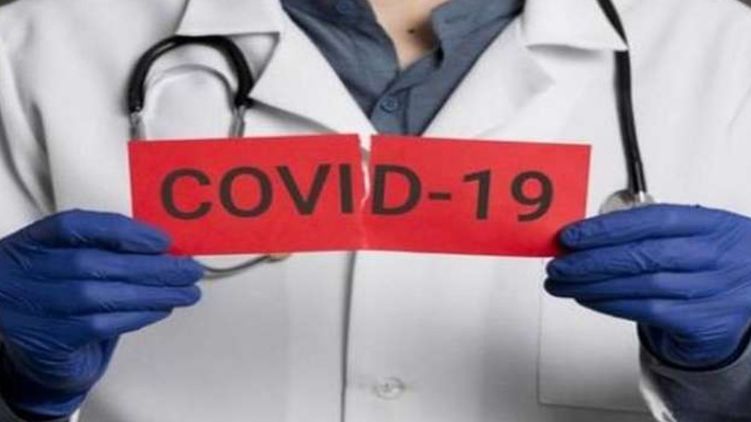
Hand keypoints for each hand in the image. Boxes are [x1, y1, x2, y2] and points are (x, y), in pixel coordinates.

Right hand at [0, 210, 202, 418]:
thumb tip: (168, 249)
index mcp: (32, 243)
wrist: (38, 355)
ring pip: (99, 295)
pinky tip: (162, 309)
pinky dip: (138, 315)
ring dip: (152, 293)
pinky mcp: (49, 340)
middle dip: (150, 266)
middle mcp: (24, 273)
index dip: (121, 231)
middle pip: (92, 263)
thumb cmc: (65, 299)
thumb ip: (109, 252)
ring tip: (186, 292)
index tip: (162, 240)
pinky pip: (100, 324)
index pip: (73, 226)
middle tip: (189, 270)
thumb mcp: (75, 264)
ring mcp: (33, 308)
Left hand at [545, 204, 750, 368]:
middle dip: (591, 260)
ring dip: (592, 285)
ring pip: (640, 286)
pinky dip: (610, 304)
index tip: (570, 235)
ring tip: (562, 283)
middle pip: (642, 255)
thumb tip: (587, 234)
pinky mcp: (704, 322)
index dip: (606, 228)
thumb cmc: (712, 259)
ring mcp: (712, 290)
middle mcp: (713, 255)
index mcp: (710, 224)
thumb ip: (649, 230)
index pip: (651, 220)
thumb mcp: (695, 232)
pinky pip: (647, 312)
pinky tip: (588, 298)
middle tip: (558, 264)